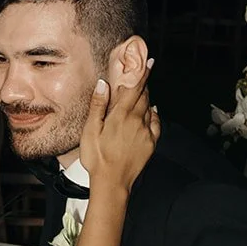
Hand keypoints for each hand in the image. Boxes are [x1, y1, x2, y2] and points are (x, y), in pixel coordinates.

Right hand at [78, 69, 159, 192]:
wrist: (112, 182)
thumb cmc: (97, 157)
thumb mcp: (90, 130)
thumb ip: (98, 105)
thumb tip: (103, 84)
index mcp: (121, 115)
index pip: (135, 88)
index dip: (143, 74)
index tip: (150, 63)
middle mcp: (137, 121)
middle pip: (144, 96)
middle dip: (142, 86)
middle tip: (140, 78)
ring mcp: (146, 132)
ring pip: (149, 109)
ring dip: (146, 99)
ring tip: (140, 95)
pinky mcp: (150, 143)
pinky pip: (156, 124)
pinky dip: (153, 115)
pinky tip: (150, 113)